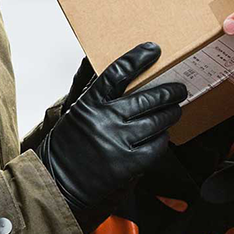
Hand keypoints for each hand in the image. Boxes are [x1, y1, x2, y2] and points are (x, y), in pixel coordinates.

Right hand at [35, 43, 185, 233]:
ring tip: (175, 110)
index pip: (117, 73)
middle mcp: (104, 121)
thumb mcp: (74, 113)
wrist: (55, 184)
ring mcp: (116, 142)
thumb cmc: (67, 146)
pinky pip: (155, 147)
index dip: (137, 58)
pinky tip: (162, 135)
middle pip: (147, 98)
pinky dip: (163, 139)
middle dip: (169, 92)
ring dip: (170, 114)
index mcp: (89, 104)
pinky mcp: (126, 165)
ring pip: (156, 121)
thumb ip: (92, 91)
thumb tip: (103, 64)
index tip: (153, 49)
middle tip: (178, 89)